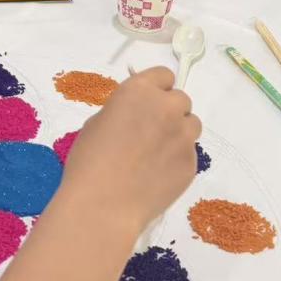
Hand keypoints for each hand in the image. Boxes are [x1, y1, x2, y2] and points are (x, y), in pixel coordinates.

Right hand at [60, 67, 201, 233]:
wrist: (103, 204)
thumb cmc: (88, 160)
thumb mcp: (98, 122)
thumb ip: (125, 111)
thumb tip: (136, 116)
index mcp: (140, 91)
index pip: (164, 75)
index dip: (156, 88)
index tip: (148, 102)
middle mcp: (168, 108)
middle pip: (181, 100)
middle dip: (169, 111)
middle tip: (151, 131)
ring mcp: (184, 137)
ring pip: (191, 125)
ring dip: (178, 133)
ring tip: (157, 154)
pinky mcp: (192, 164)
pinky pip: (189, 154)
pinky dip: (176, 160)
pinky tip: (156, 176)